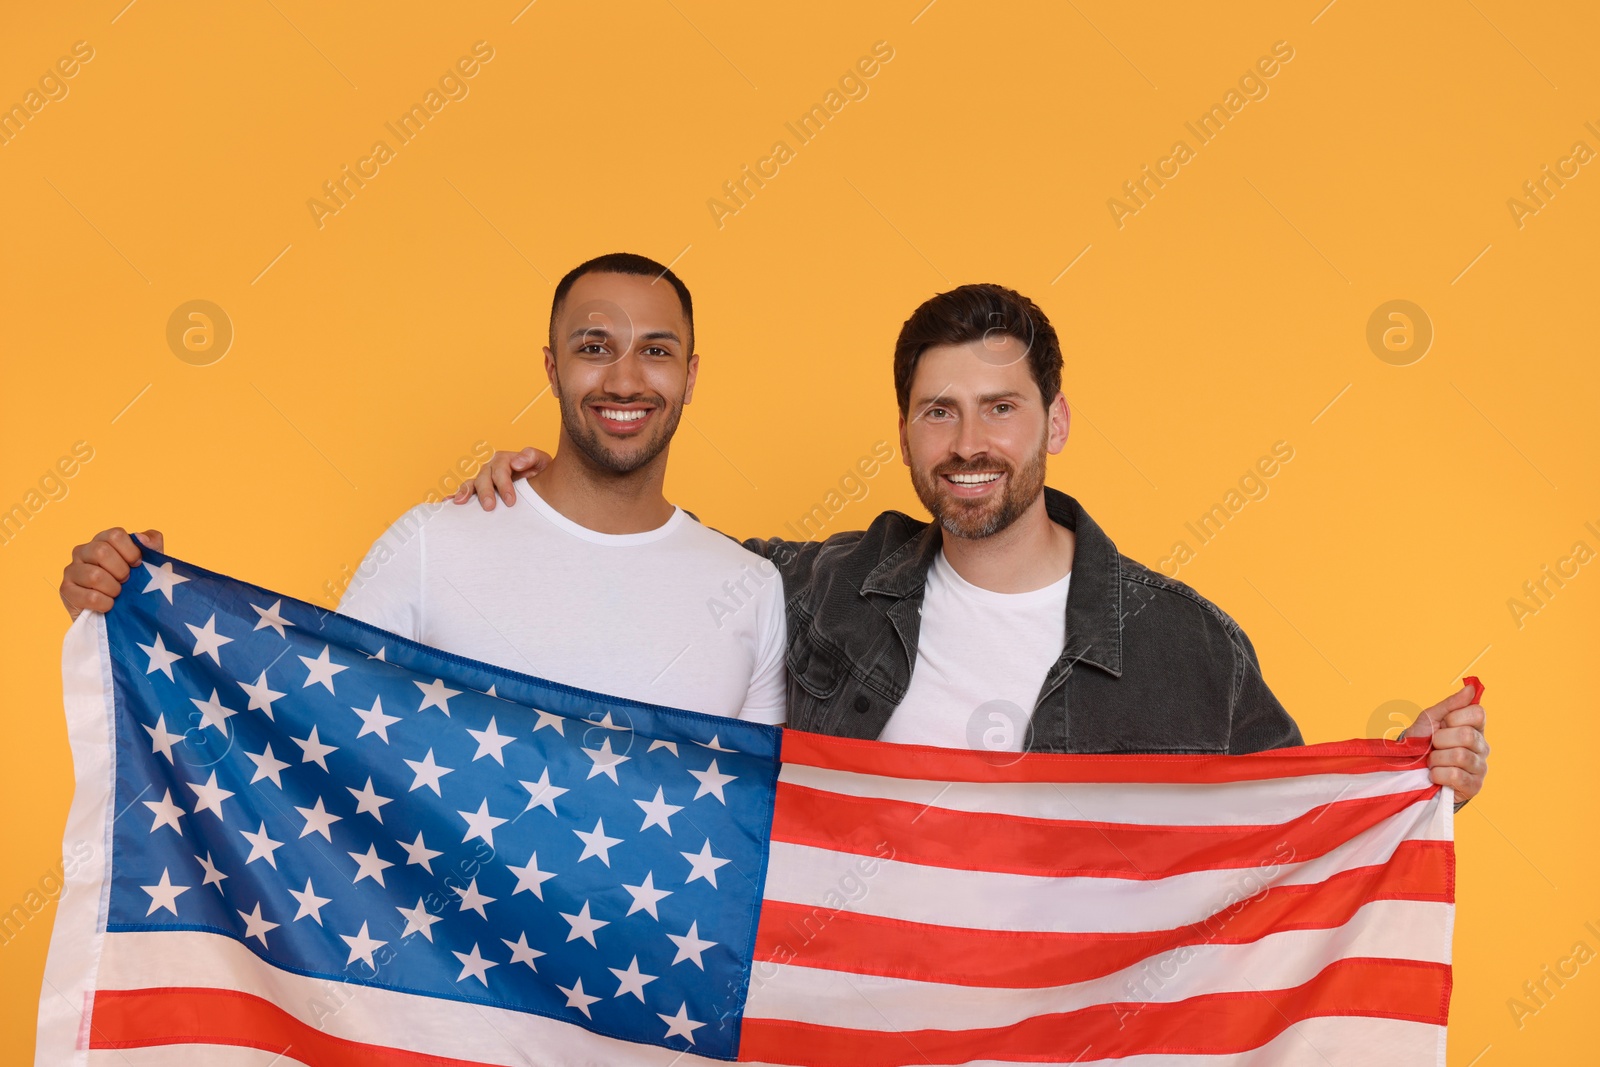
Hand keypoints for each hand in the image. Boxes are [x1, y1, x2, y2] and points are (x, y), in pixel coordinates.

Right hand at [59, 527, 162, 620]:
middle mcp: (83, 551)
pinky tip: (109, 606)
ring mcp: (71, 570)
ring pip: (94, 575)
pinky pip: (89, 597)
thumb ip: (152, 543)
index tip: (138, 564)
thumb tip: (141, 537)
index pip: (115, 535)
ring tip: (117, 594)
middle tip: (126, 581)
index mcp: (103, 540)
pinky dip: (105, 604)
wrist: (123, 615)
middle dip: (121, 571)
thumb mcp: (150, 562)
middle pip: (101, 551)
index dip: (131, 551)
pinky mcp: (66, 590)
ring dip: (113, 589)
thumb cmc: (136, 583)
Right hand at [452, 447, 550, 509]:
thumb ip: (531, 457)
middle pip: (483, 477)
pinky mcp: (478, 490)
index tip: (511, 501)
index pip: (500, 470)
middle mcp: (490, 468)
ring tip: (460, 502)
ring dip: (465, 492)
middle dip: (485, 492)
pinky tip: (448, 502)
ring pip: (471, 483)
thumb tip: (516, 462)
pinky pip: (465, 491)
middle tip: (490, 507)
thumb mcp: (542, 461)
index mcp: (504, 460)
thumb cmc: (540, 472)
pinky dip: (456, 495)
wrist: (541, 483)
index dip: (504, 485)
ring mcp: (483, 479)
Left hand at [1400, 676, 1488, 806]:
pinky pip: (1456, 776)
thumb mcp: (1430, 719)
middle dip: (1440, 740)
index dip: (1454, 717)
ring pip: (1460, 756)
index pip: (1478, 713)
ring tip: (1433, 762)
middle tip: (1434, 746)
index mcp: (1475, 727)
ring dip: (1437, 759)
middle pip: (1467, 735)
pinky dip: (1438, 775)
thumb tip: (1471, 687)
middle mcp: (1482, 747)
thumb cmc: (1423, 742)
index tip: (1442, 724)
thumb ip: (1450, 704)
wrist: (1409, 770)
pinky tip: (1436, 776)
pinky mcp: (1474, 787)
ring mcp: (1480, 768)